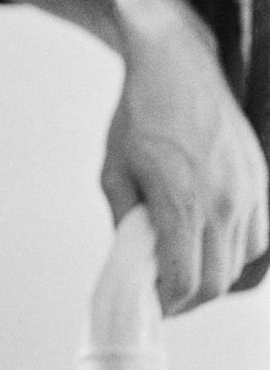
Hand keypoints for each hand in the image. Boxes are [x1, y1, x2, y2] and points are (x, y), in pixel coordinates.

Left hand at [99, 11, 268, 314]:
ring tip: (185, 266)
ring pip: (241, 262)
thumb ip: (125, 223)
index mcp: (182, 203)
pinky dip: (238, 250)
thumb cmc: (138, 115)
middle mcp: (223, 202)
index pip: (185, 282)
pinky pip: (259, 235)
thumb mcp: (114, 171)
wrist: (175, 65)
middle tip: (165, 292)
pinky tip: (212, 241)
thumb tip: (135, 263)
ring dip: (214, 274)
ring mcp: (249, 191)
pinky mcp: (261, 179)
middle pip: (216, 281)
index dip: (167, 304)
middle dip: (188, 296)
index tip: (152, 303)